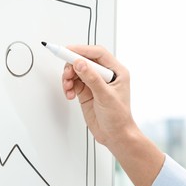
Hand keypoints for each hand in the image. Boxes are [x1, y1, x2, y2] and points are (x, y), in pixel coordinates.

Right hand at [62, 45, 164, 185]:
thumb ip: (92, 78)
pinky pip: (73, 83)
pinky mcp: (86, 91)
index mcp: (116, 71)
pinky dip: (68, 87)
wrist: (115, 136)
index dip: (81, 50)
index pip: (97, 53)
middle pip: (84, 60)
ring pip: (76, 71)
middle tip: (66, 74)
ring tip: (68, 87)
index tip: (67, 51)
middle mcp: (105, 75)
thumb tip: (80, 63)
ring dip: (68, 77)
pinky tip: (70, 94)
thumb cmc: (118, 118)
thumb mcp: (106, 96)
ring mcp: (94, 83)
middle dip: (72, 65)